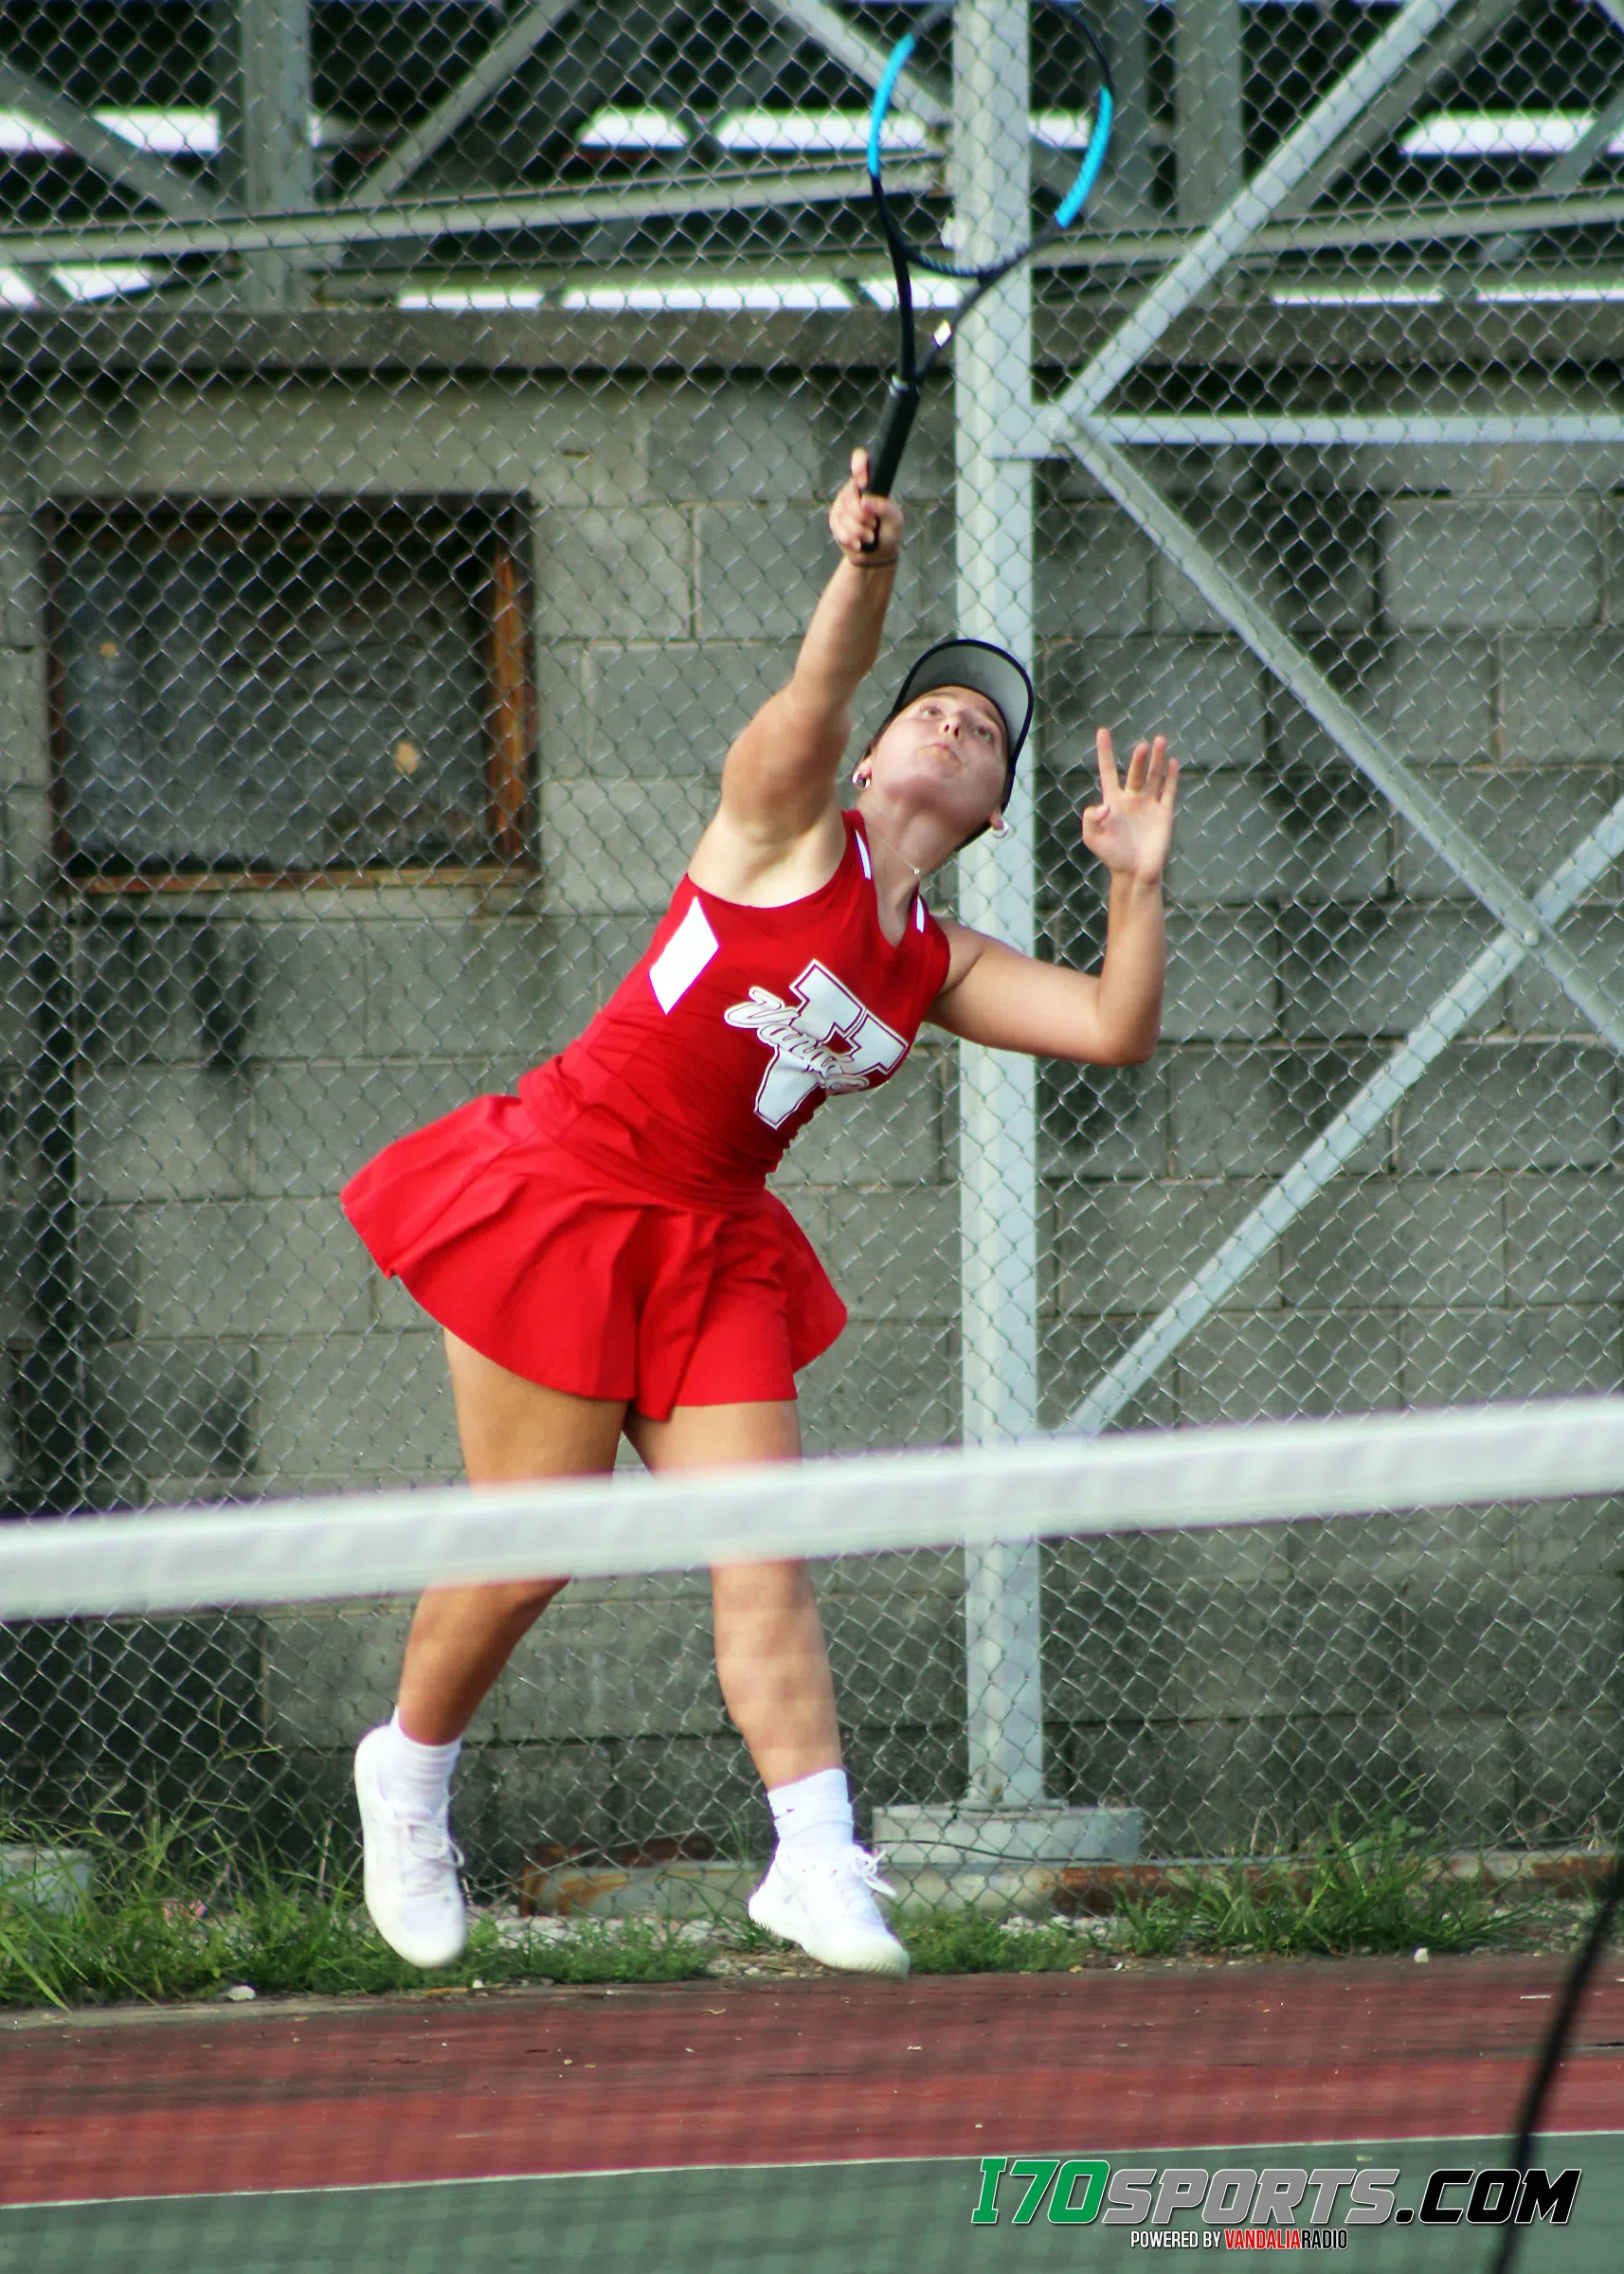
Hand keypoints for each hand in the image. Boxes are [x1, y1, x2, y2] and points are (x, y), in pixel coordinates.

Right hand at [829, 447, 903, 563]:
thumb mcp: (895, 520)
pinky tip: (859, 543)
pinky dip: (851, 539)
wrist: (878, 555)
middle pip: (849, 496)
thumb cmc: (889, 532)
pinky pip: (838, 529)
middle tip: (873, 524)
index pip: (861, 460)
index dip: (859, 464)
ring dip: (859, 531)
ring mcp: (842, 505)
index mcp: (871, 482)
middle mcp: (853, 490)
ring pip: (843, 515)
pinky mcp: (834, 520)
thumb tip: (864, 501)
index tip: (863, 481)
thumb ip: (885, 508)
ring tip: (869, 536)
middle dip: (862, 516)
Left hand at [1081, 728, 1177, 884]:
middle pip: (1135, 771)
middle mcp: (1131, 799)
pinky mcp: (1164, 813)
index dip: (1105, 752)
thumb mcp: (1092, 837)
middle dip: (1139, 758)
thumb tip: (1104, 804)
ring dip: (1157, 760)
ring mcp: (1148, 805)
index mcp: (1113, 801)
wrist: (1135, 873)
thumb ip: (1090, 818)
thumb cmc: (1112, 856)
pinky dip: (1171, 776)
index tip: (1103, 731)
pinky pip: (1168, 791)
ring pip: (1153, 776)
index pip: (1109, 771)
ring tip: (1160, 741)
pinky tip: (1173, 762)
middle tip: (1143, 746)